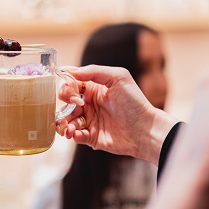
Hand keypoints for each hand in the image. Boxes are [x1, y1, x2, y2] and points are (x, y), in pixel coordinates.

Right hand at [56, 65, 177, 163]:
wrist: (145, 129)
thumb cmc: (135, 102)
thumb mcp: (118, 77)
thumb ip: (95, 71)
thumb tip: (72, 71)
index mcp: (94, 89)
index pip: (72, 85)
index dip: (67, 88)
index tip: (72, 93)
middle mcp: (89, 104)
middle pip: (66, 103)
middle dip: (62, 105)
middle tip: (75, 107)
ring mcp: (90, 121)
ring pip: (67, 121)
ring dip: (63, 123)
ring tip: (68, 127)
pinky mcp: (91, 137)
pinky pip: (75, 135)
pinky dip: (72, 134)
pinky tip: (77, 134)